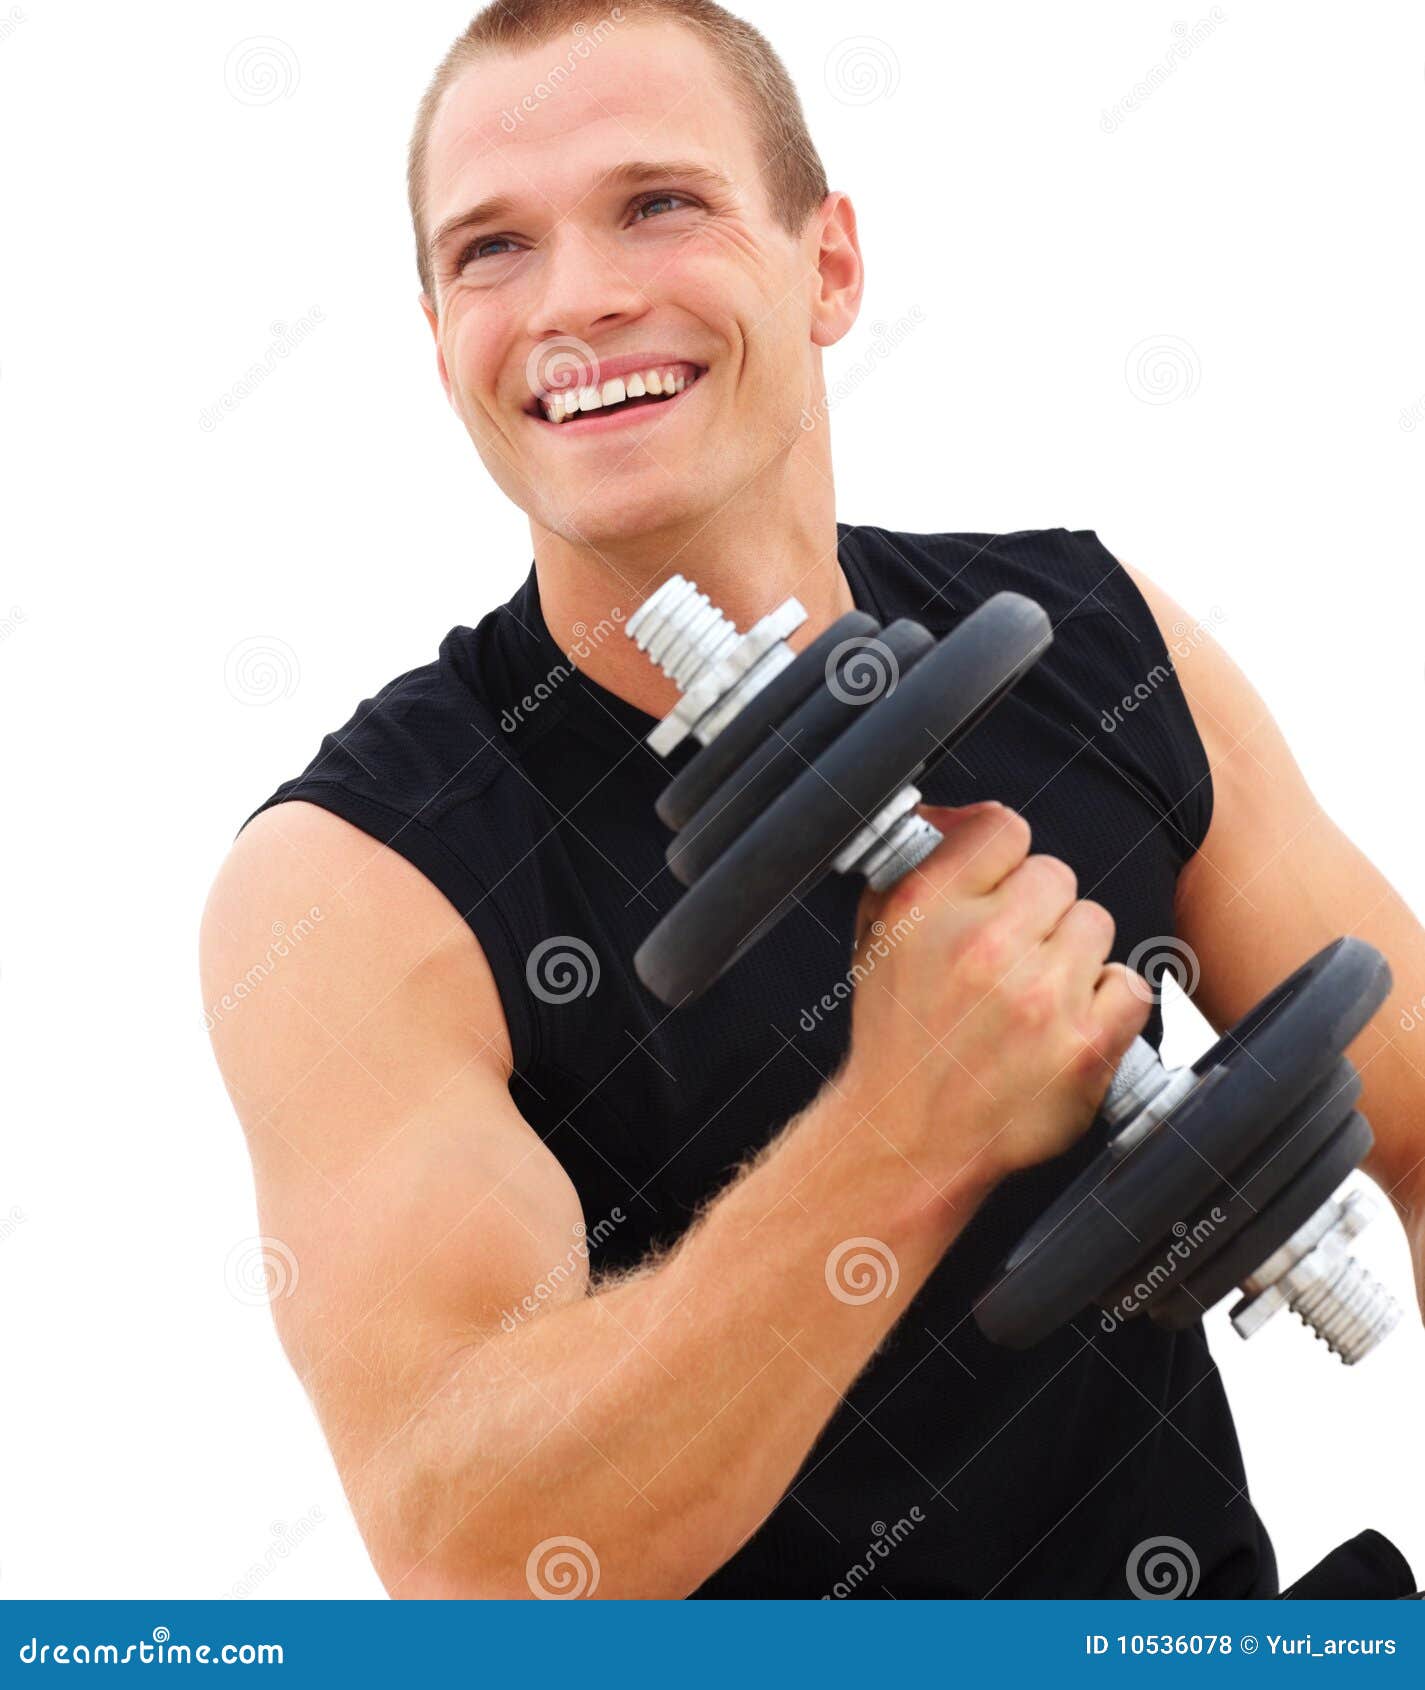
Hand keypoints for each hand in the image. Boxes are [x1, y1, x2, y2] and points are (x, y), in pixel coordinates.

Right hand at [840, 801, 1150, 1195]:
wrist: (908, 1137)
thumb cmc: (899, 1034)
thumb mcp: (881, 936)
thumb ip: (921, 865)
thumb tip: (957, 814)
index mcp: (928, 907)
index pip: (1004, 828)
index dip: (1005, 860)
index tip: (998, 890)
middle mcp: (984, 944)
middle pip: (1057, 876)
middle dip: (1039, 915)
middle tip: (1011, 959)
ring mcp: (1039, 996)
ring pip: (1096, 926)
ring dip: (1072, 958)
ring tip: (1033, 998)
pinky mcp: (1085, 1046)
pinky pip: (1129, 985)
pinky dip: (1106, 1005)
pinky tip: (1065, 1025)